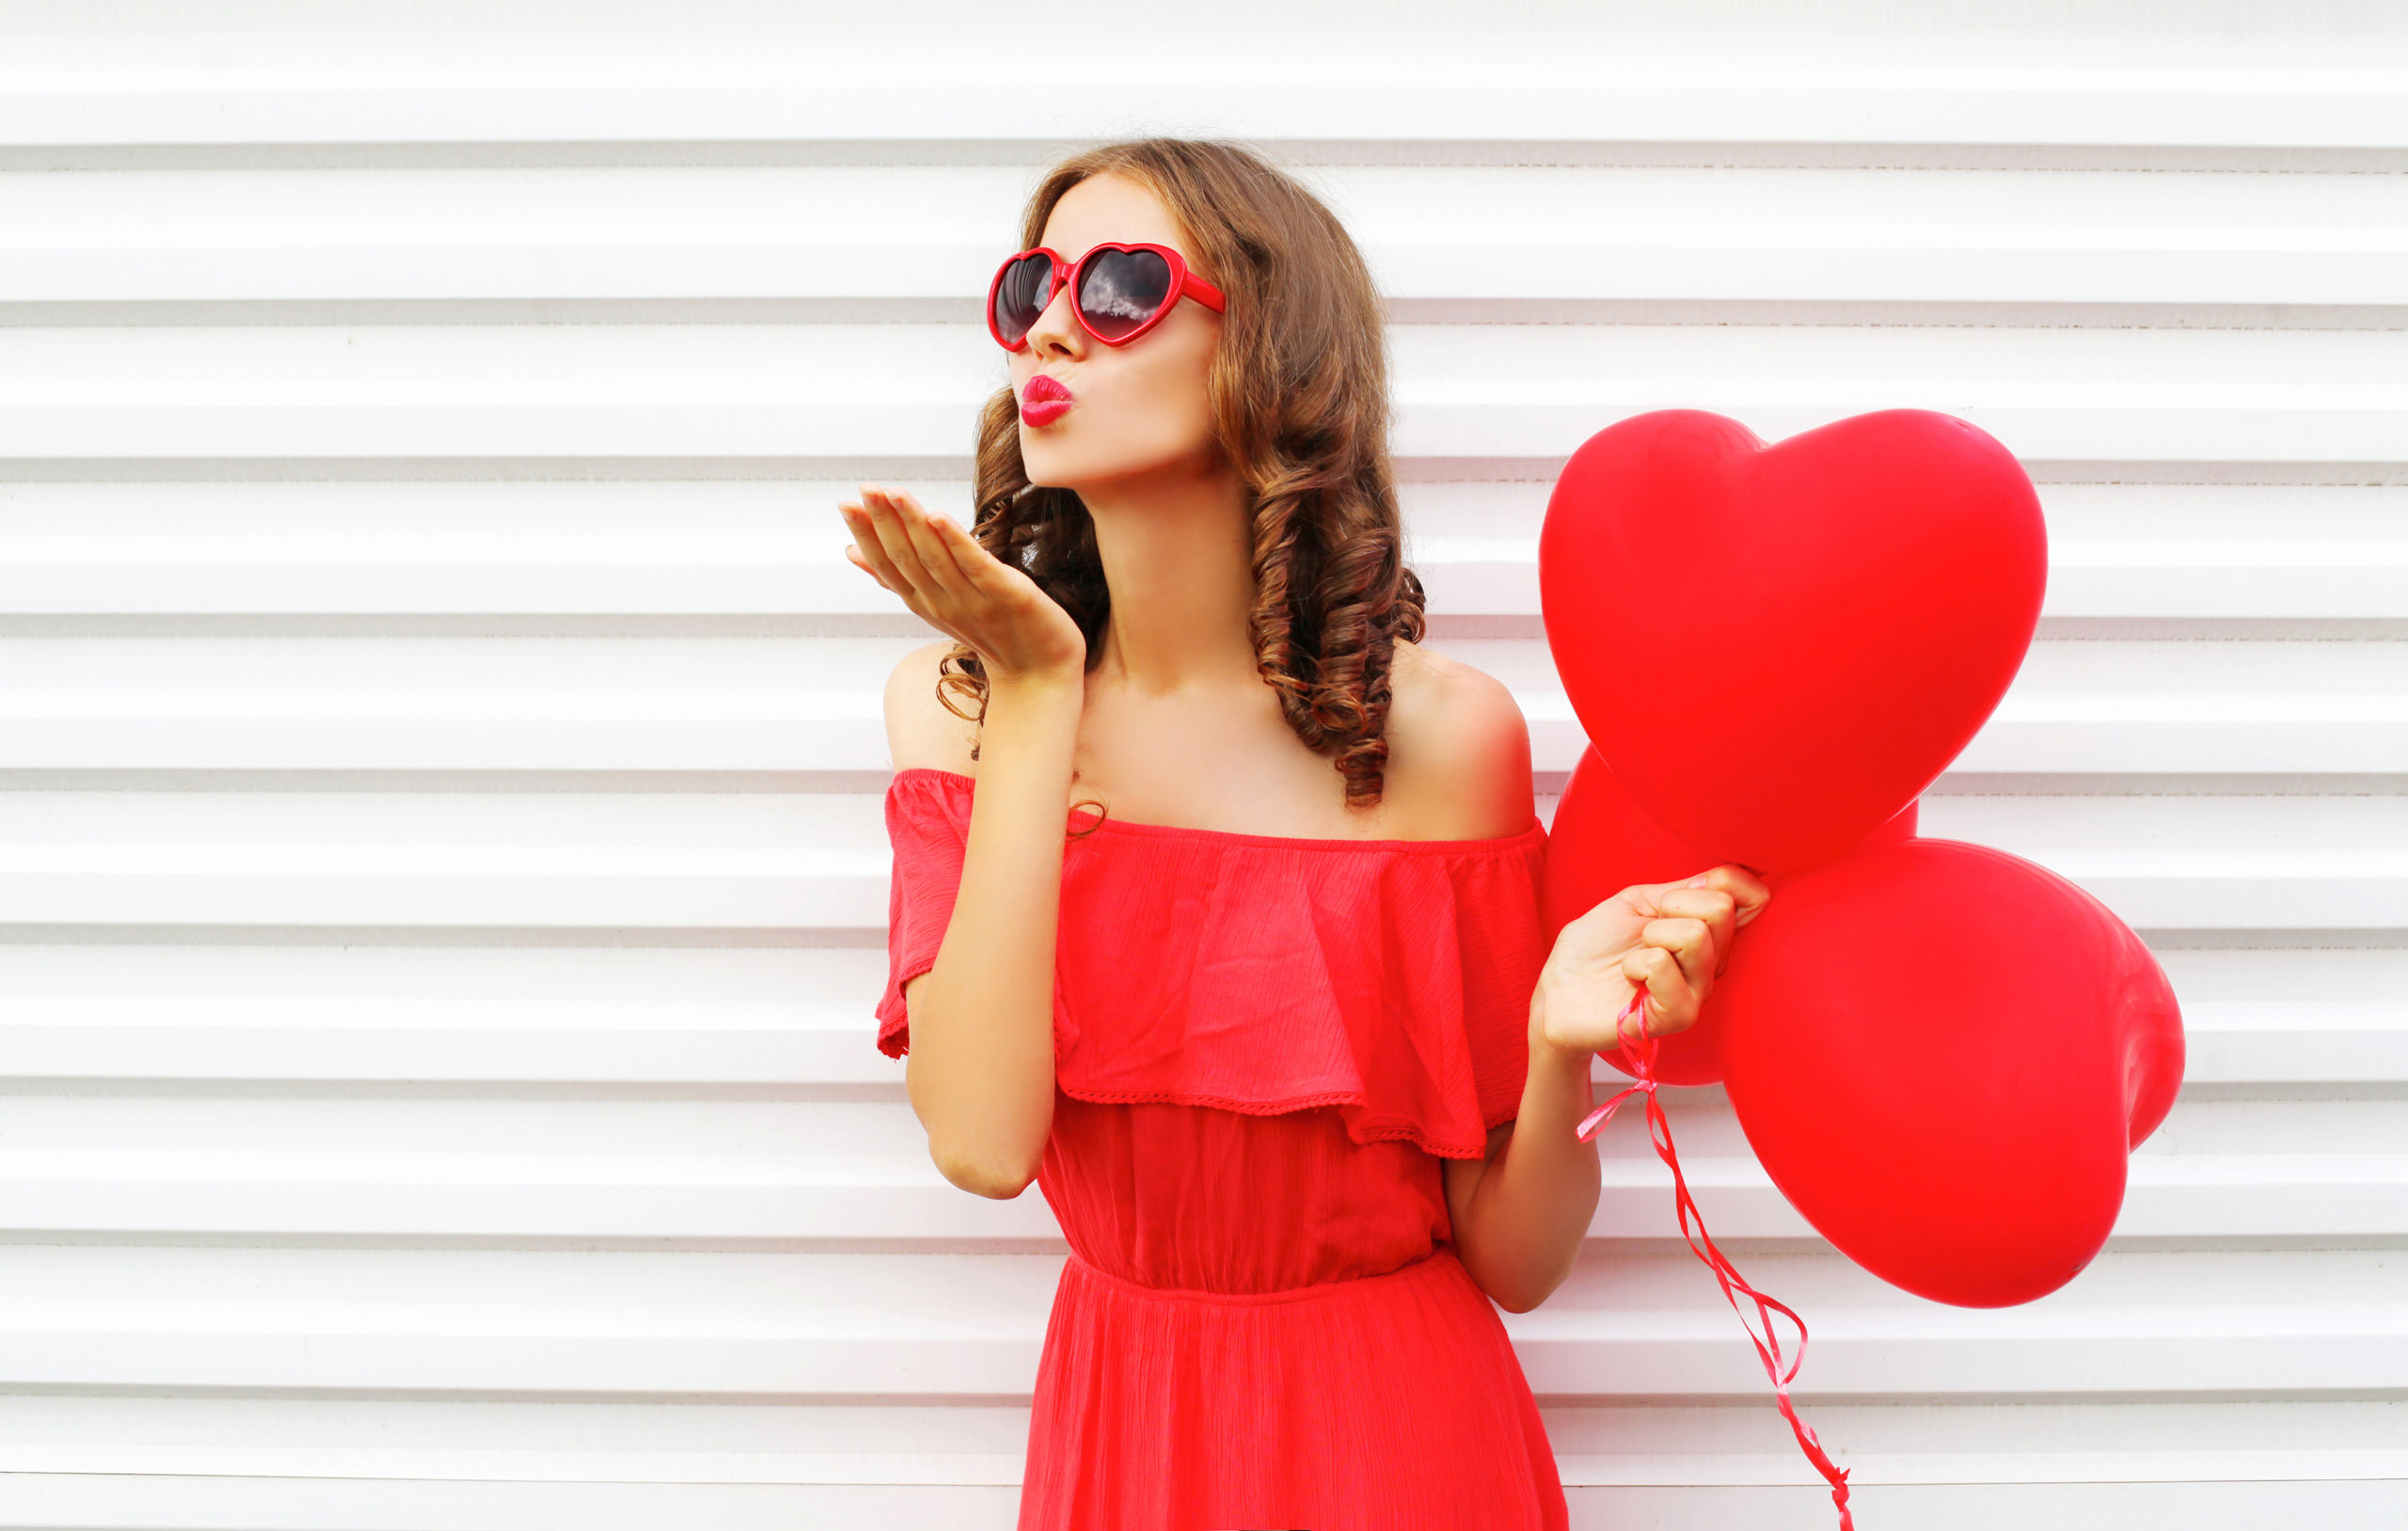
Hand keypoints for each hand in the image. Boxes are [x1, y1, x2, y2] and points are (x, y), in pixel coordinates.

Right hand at [838, 484, 1087, 685]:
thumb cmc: (991, 632)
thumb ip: (899, 579)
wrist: (1041, 673)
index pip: (888, 566)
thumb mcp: (937, 603)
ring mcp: (973, 601)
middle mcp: (942, 603)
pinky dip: (955, 541)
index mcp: (925, 602)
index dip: (867, 535)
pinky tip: (938, 516)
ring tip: (893, 492)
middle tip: (865, 489)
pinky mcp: (1006, 595)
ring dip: (912, 523)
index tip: (847, 504)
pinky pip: (975, 566)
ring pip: (934, 558)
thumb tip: (852, 553)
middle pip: (906, 559)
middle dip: (884, 522)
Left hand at [1536, 865, 1771, 1058]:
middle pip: (1720, 909)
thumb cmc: (1594, 947)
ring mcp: (1699, 992)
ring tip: (1634, 958)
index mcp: (1708, 931)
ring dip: (1649, 937)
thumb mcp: (1636, 901)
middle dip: (1669, 907)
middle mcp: (1713, 963)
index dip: (1723, 881)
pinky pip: (1664, 966)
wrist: (1559, 991)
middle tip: (1645, 932)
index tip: (1674, 897)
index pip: (1753, 896)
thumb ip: (1683, 890)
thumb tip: (1728, 879)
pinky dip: (1636, 964)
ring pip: (1695, 936)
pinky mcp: (1678, 1016)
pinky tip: (1630, 981)